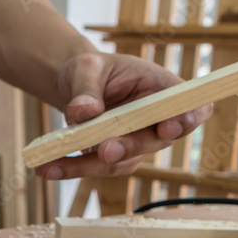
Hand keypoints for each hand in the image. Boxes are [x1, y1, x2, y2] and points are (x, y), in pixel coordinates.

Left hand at [36, 53, 212, 179]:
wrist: (75, 89)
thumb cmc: (91, 71)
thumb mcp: (87, 68)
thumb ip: (87, 88)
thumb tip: (83, 112)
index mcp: (162, 89)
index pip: (191, 106)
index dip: (187, 120)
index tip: (169, 127)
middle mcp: (157, 121)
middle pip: (153, 141)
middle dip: (129, 147)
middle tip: (105, 150)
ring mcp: (138, 145)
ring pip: (120, 162)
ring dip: (87, 166)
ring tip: (51, 165)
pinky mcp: (116, 160)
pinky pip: (96, 168)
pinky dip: (71, 169)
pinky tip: (46, 168)